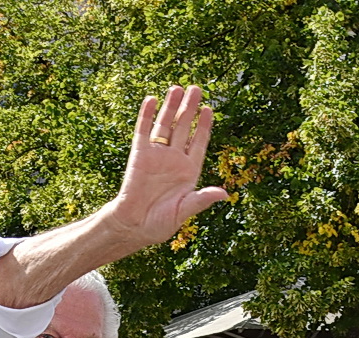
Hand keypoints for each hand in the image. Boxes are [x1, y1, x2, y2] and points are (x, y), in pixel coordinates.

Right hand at [105, 86, 229, 248]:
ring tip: (177, 88)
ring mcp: (156, 155)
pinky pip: (143, 131)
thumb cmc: (160, 223)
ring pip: (165, 125)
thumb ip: (202, 199)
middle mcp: (174, 159)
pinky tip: (152, 99)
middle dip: (189, 109)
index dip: (204, 126)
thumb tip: (224, 194)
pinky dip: (146, 115)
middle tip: (196, 88)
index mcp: (188, 171)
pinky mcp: (139, 155)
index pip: (199, 143)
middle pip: (184, 128)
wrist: (134, 227)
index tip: (209, 109)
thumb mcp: (185, 211)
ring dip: (171, 107)